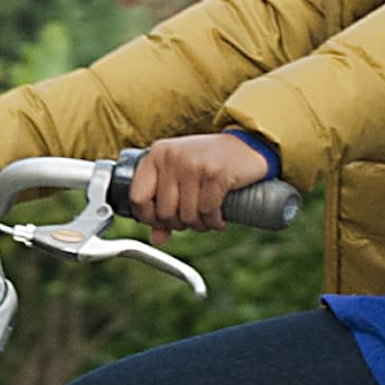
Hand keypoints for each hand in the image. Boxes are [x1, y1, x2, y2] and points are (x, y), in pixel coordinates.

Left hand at [128, 134, 269, 244]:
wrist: (247, 145)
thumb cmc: (210, 162)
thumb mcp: (181, 178)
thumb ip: (165, 206)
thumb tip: (156, 239)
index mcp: (157, 154)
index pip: (137, 197)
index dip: (149, 218)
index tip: (162, 223)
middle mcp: (171, 157)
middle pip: (164, 212)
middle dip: (179, 224)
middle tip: (191, 220)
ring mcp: (193, 164)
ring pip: (187, 215)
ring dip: (199, 225)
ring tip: (207, 219)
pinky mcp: (215, 173)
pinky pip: (207, 212)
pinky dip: (214, 222)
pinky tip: (218, 219)